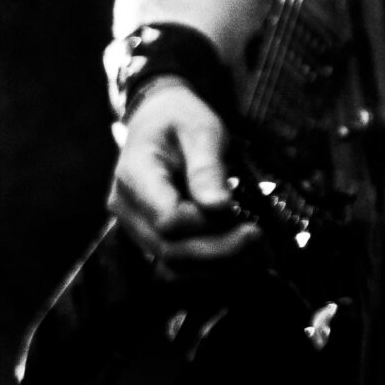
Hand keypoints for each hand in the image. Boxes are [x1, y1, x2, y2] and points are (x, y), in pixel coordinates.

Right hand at [109, 82, 260, 274]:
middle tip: (257, 237)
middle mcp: (127, 209)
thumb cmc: (181, 120)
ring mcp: (135, 226)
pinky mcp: (150, 236)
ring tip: (254, 249)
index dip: (204, 222)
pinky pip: (176, 263)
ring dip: (216, 265)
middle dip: (218, 250)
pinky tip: (238, 253)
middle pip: (169, 248)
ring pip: (171, 265)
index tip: (237, 210)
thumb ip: (207, 168)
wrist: (157, 120)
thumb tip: (219, 207)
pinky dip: (207, 265)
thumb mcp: (201, 130)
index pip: (166, 218)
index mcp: (134, 176)